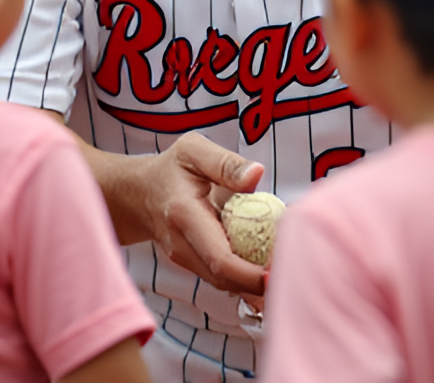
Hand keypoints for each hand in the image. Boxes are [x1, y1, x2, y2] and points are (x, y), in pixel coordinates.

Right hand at [44, 113, 266, 295]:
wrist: (138, 193)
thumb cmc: (170, 168)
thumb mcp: (194, 150)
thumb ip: (225, 163)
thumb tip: (257, 174)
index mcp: (184, 215)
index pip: (220, 258)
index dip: (251, 274)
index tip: (279, 271)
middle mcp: (182, 245)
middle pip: (225, 279)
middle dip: (260, 284)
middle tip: (294, 272)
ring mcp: (185, 259)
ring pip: (224, 283)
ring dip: (254, 283)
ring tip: (287, 270)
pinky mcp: (192, 264)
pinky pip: (221, 277)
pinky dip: (245, 278)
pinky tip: (269, 269)